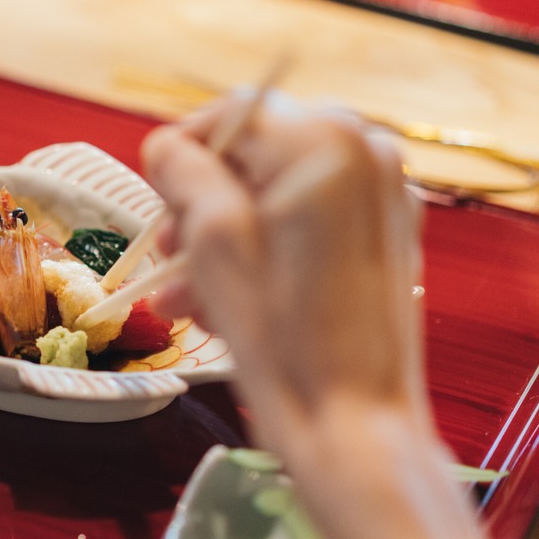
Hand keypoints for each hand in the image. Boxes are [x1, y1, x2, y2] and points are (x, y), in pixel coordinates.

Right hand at [142, 96, 530, 538]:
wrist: (354, 425)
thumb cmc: (283, 339)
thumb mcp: (213, 242)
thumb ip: (185, 174)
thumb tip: (168, 148)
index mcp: (326, 143)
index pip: (233, 113)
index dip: (182, 152)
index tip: (155, 199)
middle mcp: (365, 154)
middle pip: (254, 153)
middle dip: (200, 203)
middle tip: (167, 258)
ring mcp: (381, 198)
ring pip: (273, 193)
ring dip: (221, 237)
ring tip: (189, 297)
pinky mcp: (383, 238)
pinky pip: (303, 223)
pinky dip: (261, 252)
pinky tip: (227, 303)